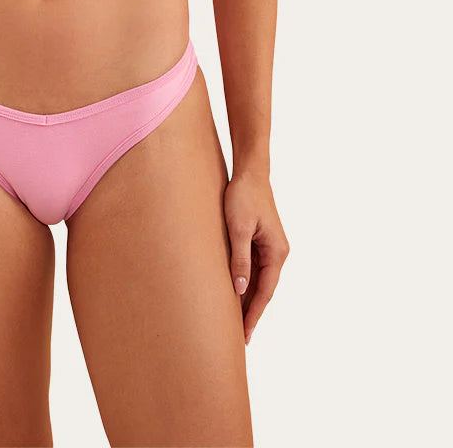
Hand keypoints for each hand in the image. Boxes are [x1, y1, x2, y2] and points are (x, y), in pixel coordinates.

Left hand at [223, 170, 289, 345]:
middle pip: (263, 290)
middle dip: (251, 313)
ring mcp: (270, 248)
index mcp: (277, 252)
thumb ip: (240, 257)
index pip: (265, 292)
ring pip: (258, 281)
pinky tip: (234, 295)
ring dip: (247, 300)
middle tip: (238, 339)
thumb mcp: (239, 227)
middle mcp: (277, 253)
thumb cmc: (244, 196)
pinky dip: (245, 283)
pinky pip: (253, 269)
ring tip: (233, 323)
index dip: (254, 315)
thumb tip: (239, 288)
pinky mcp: (260, 242)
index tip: (244, 336)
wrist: (250, 172)